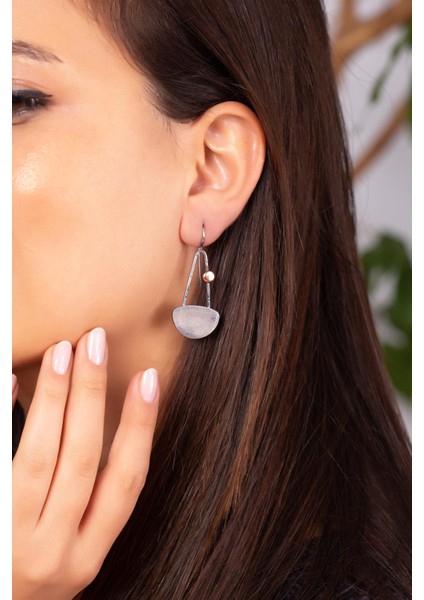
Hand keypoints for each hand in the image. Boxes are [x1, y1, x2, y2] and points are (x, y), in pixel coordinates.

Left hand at [12, 328, 158, 599]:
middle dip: (92, 394)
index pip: (126, 482)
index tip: (147, 380)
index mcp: (87, 557)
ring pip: (40, 456)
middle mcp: (54, 551)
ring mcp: (14, 541)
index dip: (140, 427)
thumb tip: (105, 427)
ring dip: (54, 397)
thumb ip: (85, 507)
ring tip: (62, 351)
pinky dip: (5, 414)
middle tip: (96, 342)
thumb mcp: (68, 556)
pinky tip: (11, 379)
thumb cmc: (27, 582)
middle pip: (82, 459)